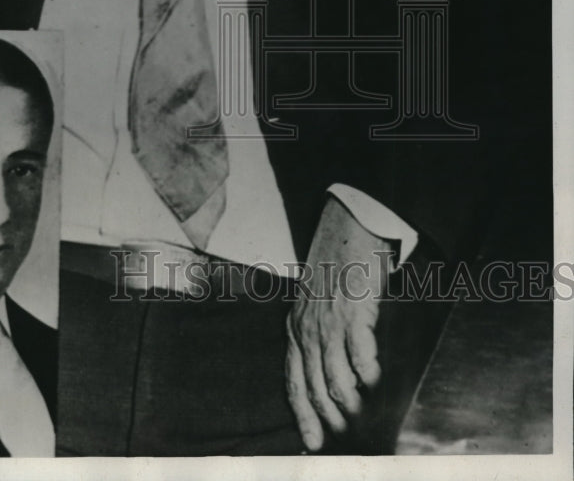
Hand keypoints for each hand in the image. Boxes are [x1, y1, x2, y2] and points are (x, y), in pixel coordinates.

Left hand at [285, 195, 390, 450]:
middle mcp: (306, 330)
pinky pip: (360, 355)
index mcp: (295, 329)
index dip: (304, 416)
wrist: (347, 226)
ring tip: (363, 416)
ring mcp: (328, 322)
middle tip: (347, 437)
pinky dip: (369, 373)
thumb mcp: (314, 303)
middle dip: (330, 418)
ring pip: (335, 378)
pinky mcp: (352, 312)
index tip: (314, 443)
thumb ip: (317, 334)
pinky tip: (376, 380)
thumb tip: (334, 372)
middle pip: (315, 387)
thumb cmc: (335, 266)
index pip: (294, 383)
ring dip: (351, 402)